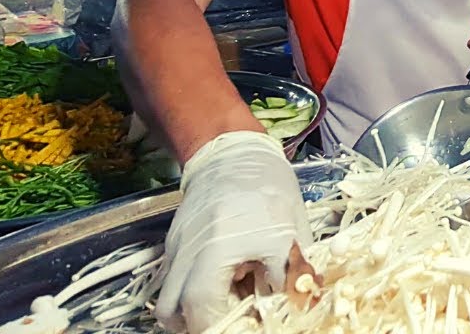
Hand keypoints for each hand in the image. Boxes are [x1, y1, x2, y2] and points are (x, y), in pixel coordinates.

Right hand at [156, 131, 312, 333]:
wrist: (233, 153)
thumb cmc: (269, 188)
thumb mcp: (292, 229)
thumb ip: (295, 271)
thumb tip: (302, 305)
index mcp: (224, 243)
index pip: (207, 305)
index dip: (227, 325)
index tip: (250, 324)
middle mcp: (193, 248)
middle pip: (181, 310)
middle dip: (206, 323)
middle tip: (234, 321)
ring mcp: (178, 246)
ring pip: (168, 302)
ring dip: (190, 316)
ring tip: (221, 308)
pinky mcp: (172, 244)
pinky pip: (170, 283)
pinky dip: (188, 296)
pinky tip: (218, 284)